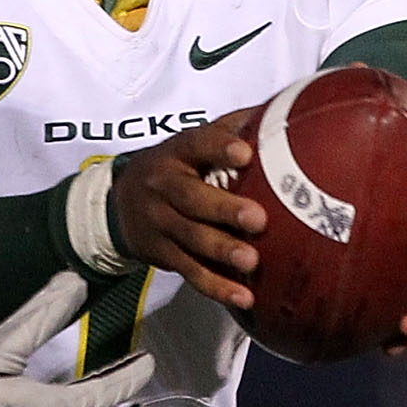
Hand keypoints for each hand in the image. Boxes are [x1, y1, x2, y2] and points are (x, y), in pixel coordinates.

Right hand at [113, 110, 264, 311]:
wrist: (118, 204)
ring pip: (190, 238)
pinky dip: (216, 286)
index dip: (218, 147)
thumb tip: (287, 109)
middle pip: (190, 197)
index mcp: (176, 152)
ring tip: (252, 261)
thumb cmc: (175, 168)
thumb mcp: (193, 143)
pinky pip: (190, 271)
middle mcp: (163, 185)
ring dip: (221, 250)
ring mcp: (159, 223)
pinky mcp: (162, 254)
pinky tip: (243, 297)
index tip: (245, 153)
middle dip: (223, 209)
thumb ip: (232, 128)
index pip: (196, 143)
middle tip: (258, 219)